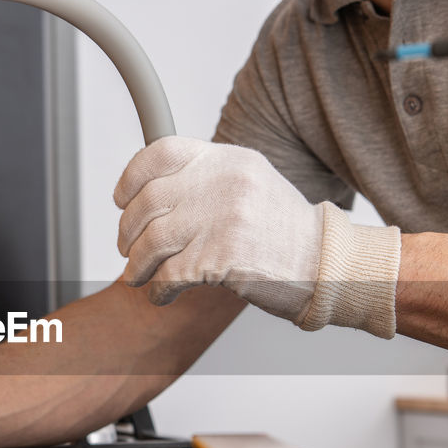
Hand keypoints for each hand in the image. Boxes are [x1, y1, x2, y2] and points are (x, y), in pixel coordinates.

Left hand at [114, 136, 400, 336]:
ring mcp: (223, 219)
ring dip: (137, 264)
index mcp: (227, 159)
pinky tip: (163, 295)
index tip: (122, 200)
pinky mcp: (222, 257)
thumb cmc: (284, 232)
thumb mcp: (250, 184)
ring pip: (152, 241)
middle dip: (128, 232)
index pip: (161, 153)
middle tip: (128, 250)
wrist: (325, 263)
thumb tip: (151, 193)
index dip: (132, 178)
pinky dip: (159, 289)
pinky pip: (170, 274)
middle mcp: (223, 182)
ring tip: (138, 276)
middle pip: (148, 202)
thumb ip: (206, 180)